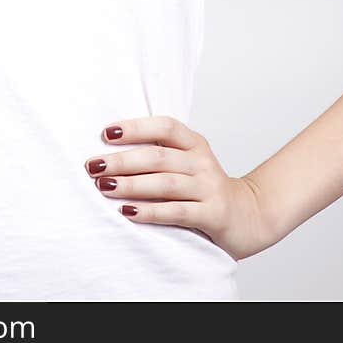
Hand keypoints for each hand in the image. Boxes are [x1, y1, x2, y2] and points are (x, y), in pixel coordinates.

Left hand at [84, 115, 272, 261]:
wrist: (249, 216)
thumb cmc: (205, 189)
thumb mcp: (189, 164)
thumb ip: (161, 154)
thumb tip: (111, 149)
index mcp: (195, 143)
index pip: (165, 127)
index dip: (135, 128)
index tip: (106, 133)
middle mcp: (202, 162)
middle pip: (158, 156)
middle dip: (122, 160)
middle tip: (94, 166)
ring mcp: (208, 188)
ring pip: (165, 183)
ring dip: (131, 185)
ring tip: (105, 186)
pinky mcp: (212, 214)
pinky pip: (177, 212)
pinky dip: (150, 212)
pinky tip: (128, 212)